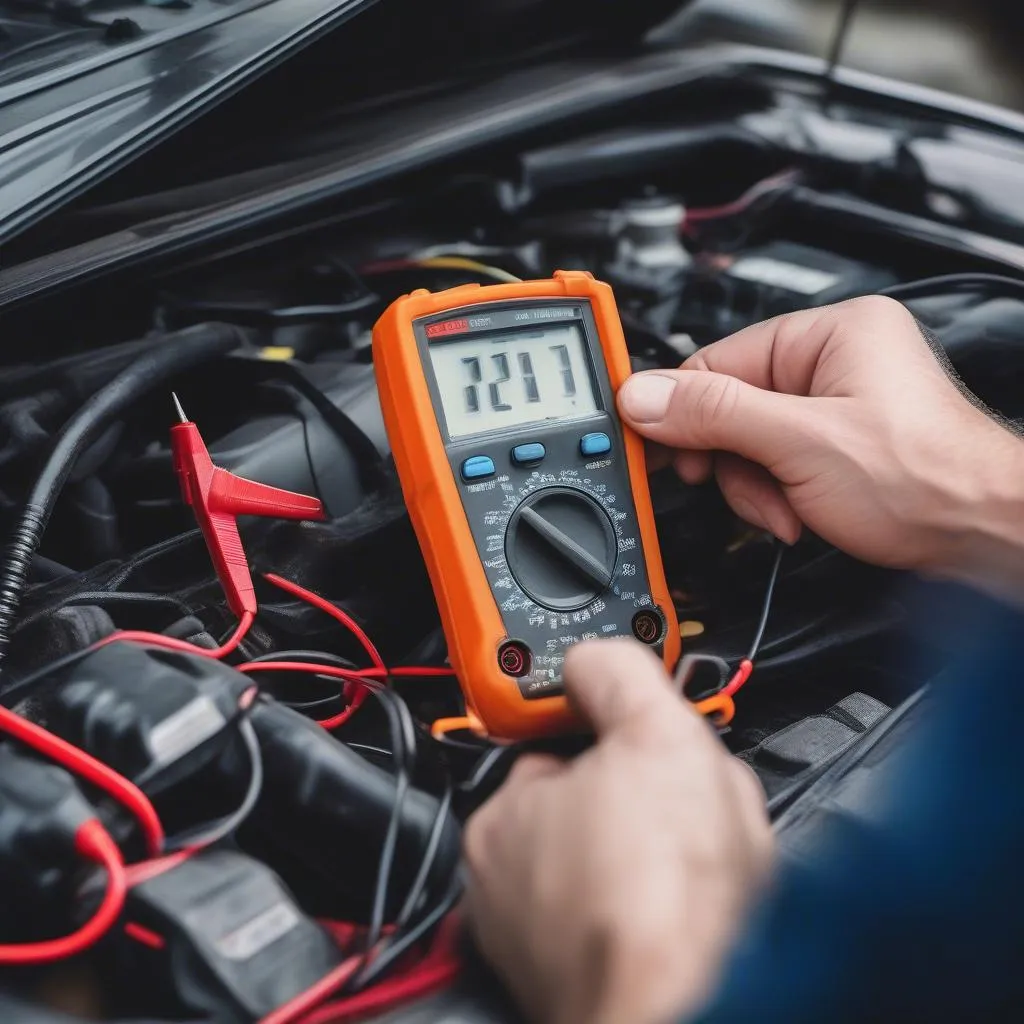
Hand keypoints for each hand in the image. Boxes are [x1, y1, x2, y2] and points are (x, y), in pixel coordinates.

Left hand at [463, 639, 772, 1023]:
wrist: (699, 1010)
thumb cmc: (666, 895)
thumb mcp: (656, 730)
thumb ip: (618, 674)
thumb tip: (599, 657)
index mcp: (502, 818)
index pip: (554, 750)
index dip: (611, 740)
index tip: (646, 747)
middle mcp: (499, 888)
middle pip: (581, 812)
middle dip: (634, 802)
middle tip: (682, 810)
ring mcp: (533, 947)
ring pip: (601, 871)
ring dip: (642, 860)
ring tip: (691, 866)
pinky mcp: (572, 990)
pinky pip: (613, 929)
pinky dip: (644, 917)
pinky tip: (683, 915)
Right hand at [618, 297, 1023, 592]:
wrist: (983, 537)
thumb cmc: (926, 480)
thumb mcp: (800, 443)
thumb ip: (716, 415)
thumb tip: (646, 396)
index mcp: (830, 333)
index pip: (718, 359)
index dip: (682, 407)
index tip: (650, 440)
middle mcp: (832, 360)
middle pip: (729, 406)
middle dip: (732, 460)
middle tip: (733, 484)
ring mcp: (834, 404)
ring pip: (748, 443)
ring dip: (754, 487)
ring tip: (785, 510)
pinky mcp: (835, 444)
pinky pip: (774, 463)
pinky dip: (775, 496)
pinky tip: (799, 515)